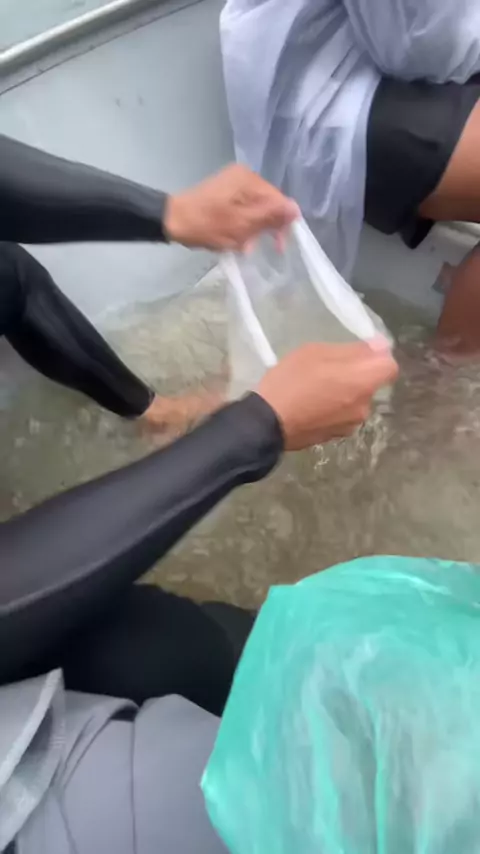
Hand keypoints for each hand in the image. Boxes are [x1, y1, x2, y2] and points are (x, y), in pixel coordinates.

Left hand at [164, 164, 298, 250]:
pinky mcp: (223, 192)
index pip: (279, 200)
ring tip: (241, 246)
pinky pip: (242, 209)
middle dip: (265, 228)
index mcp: (249, 180)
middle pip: (267, 204)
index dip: (283, 224)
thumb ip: (271, 216)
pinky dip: (241, 225)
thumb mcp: (243, 224)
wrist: (172, 221)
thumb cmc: (208, 225)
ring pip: (254, 209)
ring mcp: (232, 183)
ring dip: (252, 230)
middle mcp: (243, 176)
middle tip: (253, 246)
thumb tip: (295, 209)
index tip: (278, 247)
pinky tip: (234, 238)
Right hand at [257, 340, 397, 450]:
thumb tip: (380, 346)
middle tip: (325, 369)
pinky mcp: (335, 436)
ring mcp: (350, 425)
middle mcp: (364, 406)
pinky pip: (341, 416)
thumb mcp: (316, 352)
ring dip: (343, 393)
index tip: (357, 353)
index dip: (377, 358)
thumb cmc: (291, 381)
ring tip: (314, 389)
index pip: (390, 367)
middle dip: (355, 375)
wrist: (266, 423)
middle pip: (369, 384)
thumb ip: (353, 350)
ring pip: (355, 401)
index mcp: (363, 382)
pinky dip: (332, 409)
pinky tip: (310, 406)